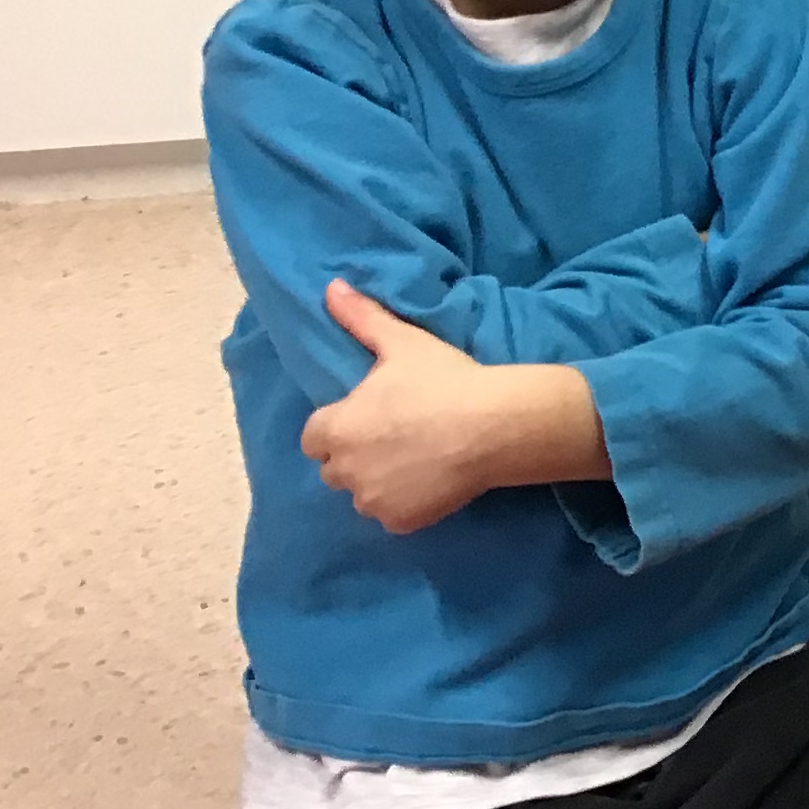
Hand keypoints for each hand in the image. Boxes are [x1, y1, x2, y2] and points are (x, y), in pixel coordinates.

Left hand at [299, 281, 513, 533]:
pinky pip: (393, 516)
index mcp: (336, 427)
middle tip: (398, 437)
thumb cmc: (444, 380)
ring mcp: (371, 499)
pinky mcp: (401, 522)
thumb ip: (361, 318)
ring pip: (364, 494)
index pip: (314, 437)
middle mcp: (343, 469)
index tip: (372, 417)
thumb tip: (331, 287)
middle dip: (356, 457)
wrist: (493, 425)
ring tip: (418, 461)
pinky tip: (432, 481)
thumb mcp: (402, 342)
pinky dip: (406, 504)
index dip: (339, 427)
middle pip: (335, 469)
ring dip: (379, 482)